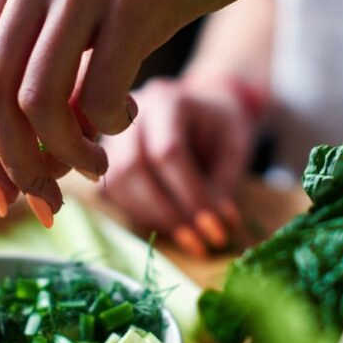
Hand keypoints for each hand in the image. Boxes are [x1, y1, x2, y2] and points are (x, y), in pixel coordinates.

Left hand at [0, 0, 281, 221]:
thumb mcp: (87, 2)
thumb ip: (51, 61)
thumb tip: (25, 154)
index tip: (9, 193)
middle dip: (17, 164)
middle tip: (50, 198)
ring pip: (38, 102)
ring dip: (64, 155)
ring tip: (95, 166)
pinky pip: (99, 92)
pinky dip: (110, 126)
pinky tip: (128, 119)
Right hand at [100, 75, 257, 255]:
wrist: (204, 110)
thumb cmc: (221, 128)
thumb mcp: (235, 149)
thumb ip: (223, 185)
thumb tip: (213, 228)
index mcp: (168, 101)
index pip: (169, 152)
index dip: (190, 195)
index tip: (214, 228)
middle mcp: (132, 114)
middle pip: (133, 167)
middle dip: (166, 212)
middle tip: (197, 242)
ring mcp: (114, 135)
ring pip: (117, 182)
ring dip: (151, 218)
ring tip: (186, 238)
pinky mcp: (107, 157)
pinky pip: (113, 192)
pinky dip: (140, 214)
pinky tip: (167, 224)